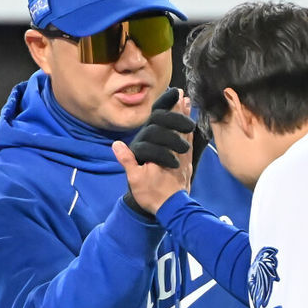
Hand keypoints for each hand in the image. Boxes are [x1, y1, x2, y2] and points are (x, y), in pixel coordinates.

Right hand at [113, 88, 193, 215]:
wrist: (170, 210)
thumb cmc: (151, 195)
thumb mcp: (136, 179)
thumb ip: (128, 161)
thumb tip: (117, 145)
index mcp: (162, 151)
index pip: (166, 127)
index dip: (171, 111)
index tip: (176, 97)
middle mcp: (175, 152)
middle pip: (178, 127)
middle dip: (180, 111)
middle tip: (184, 97)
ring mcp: (183, 158)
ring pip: (186, 135)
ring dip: (186, 120)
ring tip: (189, 105)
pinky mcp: (187, 165)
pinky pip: (190, 145)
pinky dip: (190, 134)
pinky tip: (191, 128)